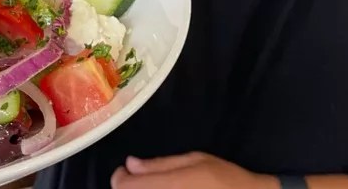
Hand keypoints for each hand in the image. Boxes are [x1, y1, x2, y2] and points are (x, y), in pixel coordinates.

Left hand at [111, 153, 276, 187]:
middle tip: (143, 180)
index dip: (121, 177)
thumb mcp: (195, 161)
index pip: (123, 186)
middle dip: (130, 187)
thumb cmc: (226, 180)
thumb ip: (160, 164)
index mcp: (168, 186)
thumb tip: (130, 164)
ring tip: (157, 186)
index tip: (128, 172)